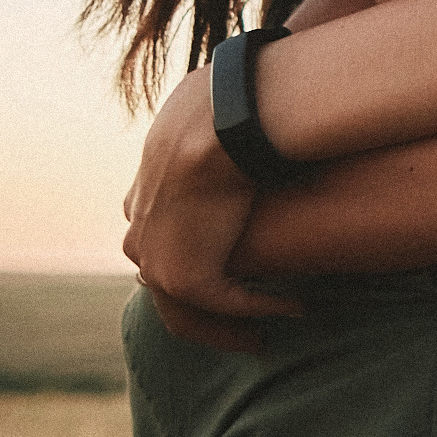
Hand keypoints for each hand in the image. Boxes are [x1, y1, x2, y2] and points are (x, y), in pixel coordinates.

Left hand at [122, 66, 303, 352]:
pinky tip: (296, 308)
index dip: (196, 256)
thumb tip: (241, 102)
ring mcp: (156, 261)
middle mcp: (140, 235)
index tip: (232, 267)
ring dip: (229, 326)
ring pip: (188, 310)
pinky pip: (227, 305)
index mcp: (142, 198)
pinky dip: (262, 310)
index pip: (161, 240)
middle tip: (244, 324)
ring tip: (265, 334)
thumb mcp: (205, 109)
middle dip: (204, 309)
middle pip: (167, 284)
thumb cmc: (226, 106)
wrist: (221, 124)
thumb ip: (211, 124)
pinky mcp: (185, 278)